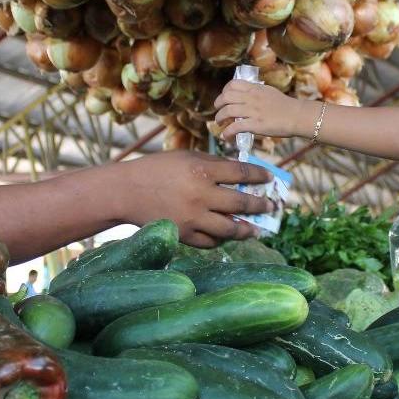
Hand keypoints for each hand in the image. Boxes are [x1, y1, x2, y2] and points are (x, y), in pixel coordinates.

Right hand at [122, 150, 273, 247]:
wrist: (126, 192)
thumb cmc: (157, 169)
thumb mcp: (186, 156)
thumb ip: (213, 164)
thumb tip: (240, 173)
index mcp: (201, 170)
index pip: (241, 173)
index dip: (259, 176)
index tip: (269, 178)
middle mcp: (200, 195)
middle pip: (242, 203)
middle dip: (261, 205)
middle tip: (272, 206)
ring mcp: (193, 218)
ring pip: (230, 229)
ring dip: (248, 229)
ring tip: (256, 229)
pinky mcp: (184, 235)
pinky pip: (211, 242)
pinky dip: (222, 239)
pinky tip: (228, 235)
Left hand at [215, 81, 314, 140]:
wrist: (297, 116)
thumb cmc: (286, 105)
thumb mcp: (269, 92)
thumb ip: (257, 93)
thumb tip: (248, 95)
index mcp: (255, 89)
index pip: (233, 84)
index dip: (224, 91)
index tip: (224, 98)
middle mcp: (251, 98)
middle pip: (226, 97)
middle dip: (218, 104)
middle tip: (218, 111)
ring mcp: (252, 111)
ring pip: (227, 111)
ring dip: (219, 118)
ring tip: (219, 123)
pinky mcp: (255, 124)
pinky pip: (235, 127)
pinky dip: (227, 132)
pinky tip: (226, 136)